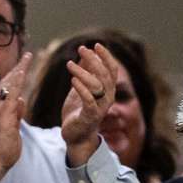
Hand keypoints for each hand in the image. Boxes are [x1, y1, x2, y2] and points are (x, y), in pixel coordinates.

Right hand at [0, 52, 31, 181]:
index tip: (24, 63)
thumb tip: (21, 100)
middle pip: (6, 82)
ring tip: (26, 60)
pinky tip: (22, 78)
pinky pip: (10, 98)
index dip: (16, 74)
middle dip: (17, 67)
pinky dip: (15, 86)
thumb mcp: (13, 126)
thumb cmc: (4, 145)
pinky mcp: (3, 118)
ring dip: (17, 73)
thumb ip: (17, 113)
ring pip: (7, 87)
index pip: (7, 86)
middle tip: (28, 55)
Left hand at [60, 44, 116, 163]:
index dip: (106, 56)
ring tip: (69, 64)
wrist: (76, 137)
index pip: (112, 70)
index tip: (96, 45)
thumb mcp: (80, 88)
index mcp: (107, 90)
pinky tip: (72, 80)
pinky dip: (81, 89)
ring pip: (97, 85)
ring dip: (83, 72)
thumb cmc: (78, 112)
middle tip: (82, 48)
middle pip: (105, 75)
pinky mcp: (90, 117)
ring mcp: (100, 108)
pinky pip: (89, 100)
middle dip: (94, 60)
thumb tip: (84, 53)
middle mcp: (107, 98)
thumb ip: (84, 72)